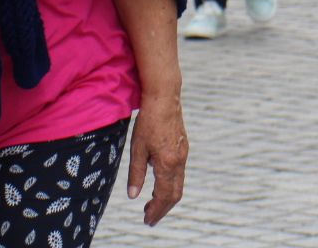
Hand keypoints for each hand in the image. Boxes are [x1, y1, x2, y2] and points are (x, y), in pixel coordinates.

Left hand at [126, 95, 187, 225]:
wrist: (165, 98)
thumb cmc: (148, 122)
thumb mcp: (137, 149)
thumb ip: (136, 174)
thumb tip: (133, 196)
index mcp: (167, 163)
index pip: (163, 196)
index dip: (155, 211)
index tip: (146, 220)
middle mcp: (179, 161)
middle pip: (175, 194)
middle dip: (162, 209)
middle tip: (149, 218)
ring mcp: (183, 154)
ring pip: (179, 184)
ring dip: (166, 198)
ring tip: (151, 204)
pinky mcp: (183, 148)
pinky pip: (179, 173)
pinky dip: (170, 185)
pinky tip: (158, 183)